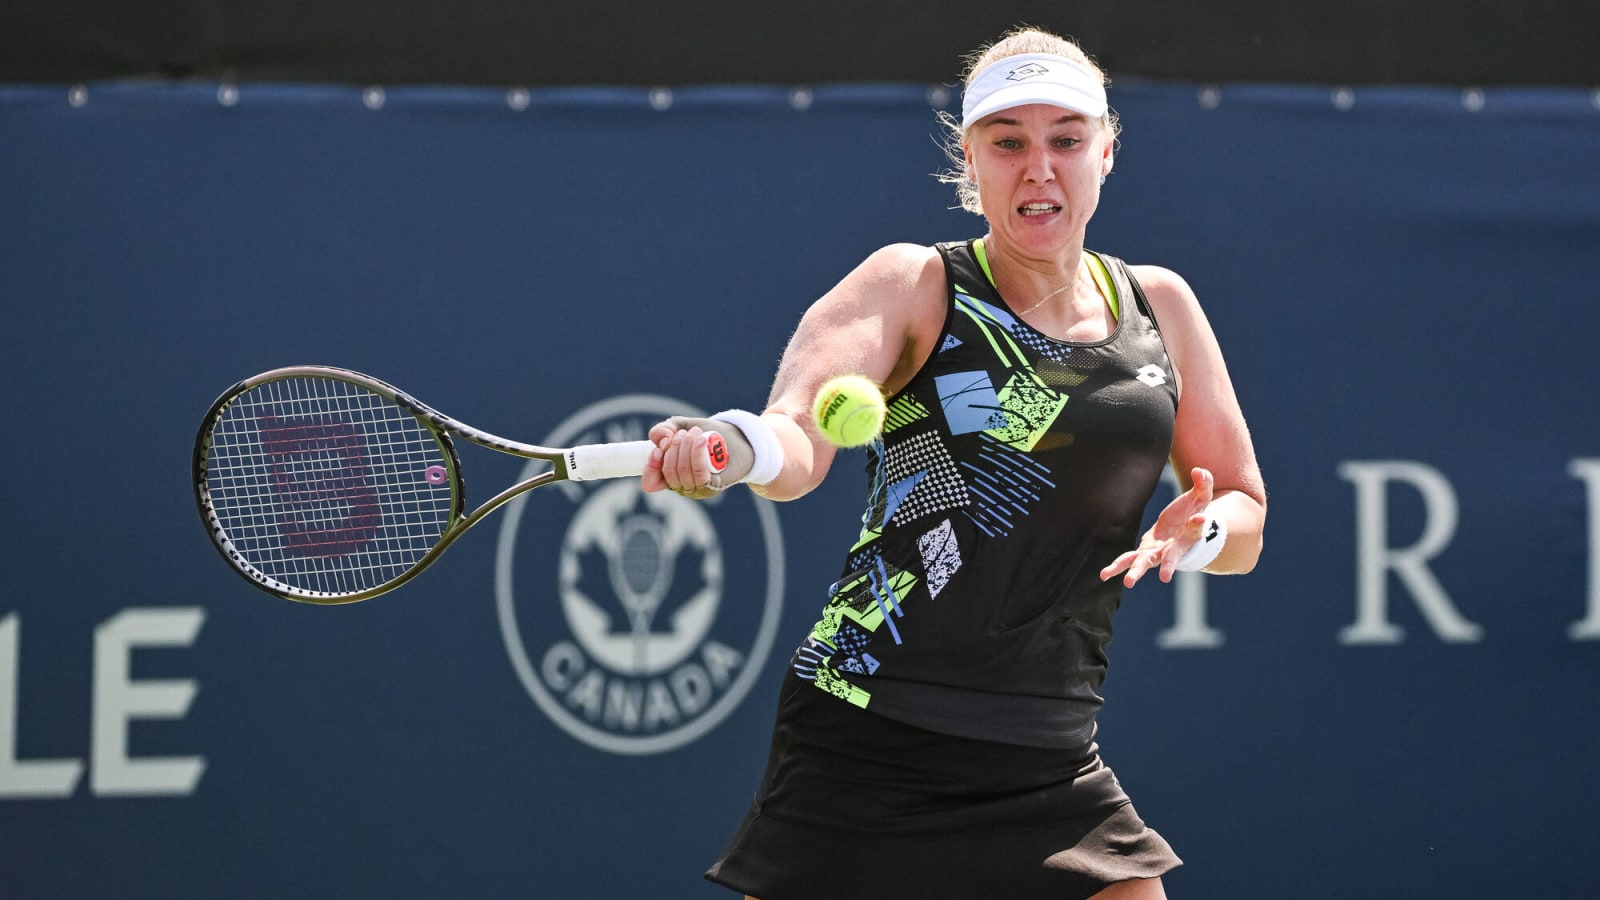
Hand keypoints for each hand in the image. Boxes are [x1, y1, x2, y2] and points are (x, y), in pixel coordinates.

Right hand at [641, 419, 727, 498]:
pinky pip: (700, 475)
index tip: (658, 449)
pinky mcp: (713, 486)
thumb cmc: (708, 435)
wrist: (738, 438)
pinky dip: (697, 455)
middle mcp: (682, 486)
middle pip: (668, 473)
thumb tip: (660, 438)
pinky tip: (701, 440)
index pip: (651, 483)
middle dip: (673, 448)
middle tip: (684, 433)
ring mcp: (698, 489)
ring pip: (683, 473)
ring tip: (695, 433)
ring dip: (686, 449)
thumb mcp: (683, 426)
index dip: (651, 468)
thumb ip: (665, 429)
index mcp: (670, 475)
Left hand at [1099, 467, 1216, 586]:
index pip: (1194, 529)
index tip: (1199, 518)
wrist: (1183, 527)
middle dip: (1169, 566)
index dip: (1196, 523)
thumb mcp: (1201, 496)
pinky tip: (1103, 575)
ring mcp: (1157, 552)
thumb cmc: (1194, 511)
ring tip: (1128, 583)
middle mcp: (1174, 548)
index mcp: (1190, 535)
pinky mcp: (1144, 550)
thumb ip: (1203, 484)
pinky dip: (1117, 566)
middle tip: (1166, 577)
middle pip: (1171, 558)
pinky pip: (1129, 559)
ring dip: (1137, 572)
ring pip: (1146, 563)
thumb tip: (1199, 471)